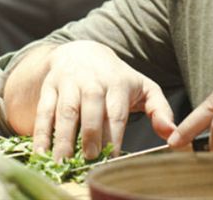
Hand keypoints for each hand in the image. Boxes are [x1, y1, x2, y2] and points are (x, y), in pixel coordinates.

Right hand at [30, 41, 175, 160]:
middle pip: (90, 108)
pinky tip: (40, 152)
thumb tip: (172, 134)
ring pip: (65, 110)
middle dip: (88, 134)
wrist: (82, 51)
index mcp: (117, 83)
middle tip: (88, 159)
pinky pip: (43, 110)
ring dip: (62, 136)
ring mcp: (68, 82)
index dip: (114, 136)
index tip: (112, 159)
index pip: (116, 112)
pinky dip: (41, 132)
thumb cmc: (117, 78)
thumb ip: (160, 109)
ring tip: (62, 161)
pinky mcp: (49, 86)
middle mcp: (92, 81)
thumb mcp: (143, 87)